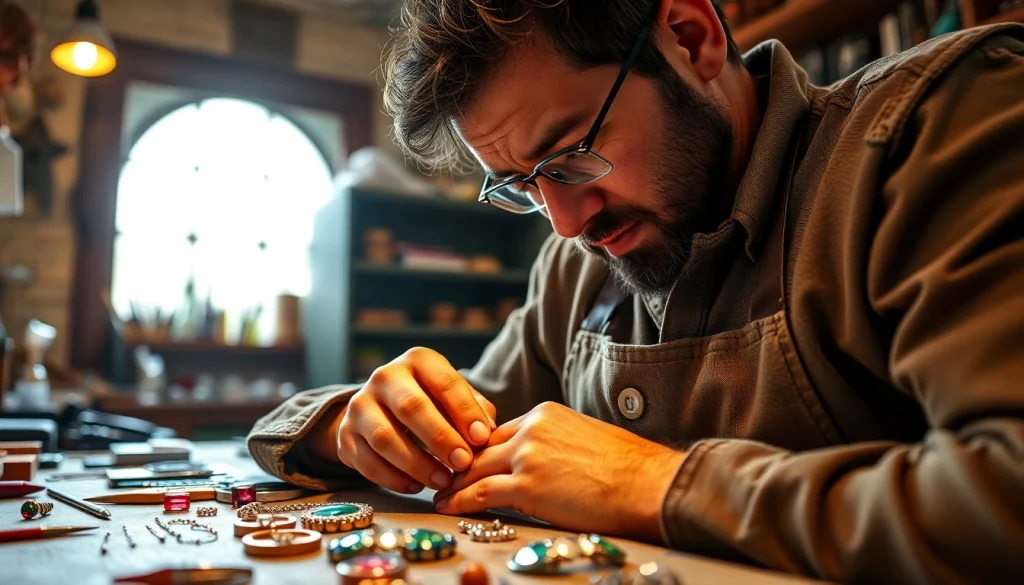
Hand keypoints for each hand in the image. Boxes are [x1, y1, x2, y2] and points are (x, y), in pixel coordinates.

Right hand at [336, 347, 496, 493]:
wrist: (380, 408)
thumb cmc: (432, 402)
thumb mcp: (454, 397)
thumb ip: (476, 411)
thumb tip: (486, 435)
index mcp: (418, 361)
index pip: (445, 382)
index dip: (465, 412)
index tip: (482, 439)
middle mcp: (385, 377)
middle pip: (411, 407)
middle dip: (440, 438)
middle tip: (463, 463)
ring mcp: (360, 405)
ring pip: (385, 438)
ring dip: (417, 464)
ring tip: (443, 481)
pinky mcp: (345, 434)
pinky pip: (367, 462)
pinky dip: (393, 479)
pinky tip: (416, 487)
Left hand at [432, 402, 685, 542]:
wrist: (650, 484)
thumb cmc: (630, 469)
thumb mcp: (586, 440)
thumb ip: (556, 445)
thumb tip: (544, 464)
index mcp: (546, 414)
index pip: (500, 431)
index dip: (479, 449)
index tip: (465, 461)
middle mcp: (532, 429)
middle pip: (481, 447)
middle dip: (458, 464)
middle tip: (441, 477)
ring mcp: (528, 456)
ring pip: (474, 468)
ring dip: (452, 484)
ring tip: (438, 495)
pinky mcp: (528, 486)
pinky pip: (480, 493)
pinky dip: (459, 500)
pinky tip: (448, 506)